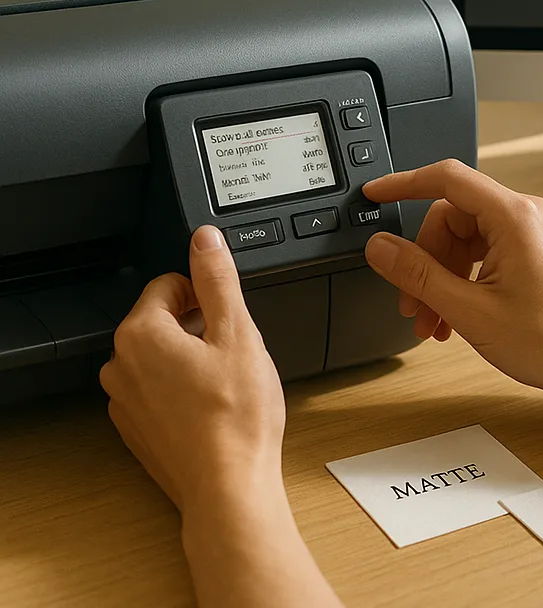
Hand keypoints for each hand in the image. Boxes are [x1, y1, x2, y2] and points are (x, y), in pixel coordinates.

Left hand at [99, 226, 285, 515]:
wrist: (229, 486)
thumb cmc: (236, 415)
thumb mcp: (238, 331)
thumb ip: (217, 278)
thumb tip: (205, 239)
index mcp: (140, 334)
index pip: (169, 284)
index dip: (206, 296)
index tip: (228, 319)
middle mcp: (120, 366)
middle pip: (163, 319)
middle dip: (199, 325)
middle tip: (233, 350)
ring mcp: (125, 402)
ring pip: (161, 355)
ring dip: (192, 357)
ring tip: (226, 380)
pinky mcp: (137, 429)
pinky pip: (158, 389)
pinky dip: (183, 389)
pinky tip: (213, 405)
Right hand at [362, 160, 542, 399]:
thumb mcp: (469, 310)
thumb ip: (418, 274)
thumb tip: (381, 248)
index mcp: (512, 216)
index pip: (446, 179)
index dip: (404, 184)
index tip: (375, 195)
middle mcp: (524, 215)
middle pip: (451, 218)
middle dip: (423, 261)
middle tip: (410, 303)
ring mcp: (530, 233)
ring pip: (464, 240)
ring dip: (440, 278)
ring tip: (431, 322)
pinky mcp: (533, 252)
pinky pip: (483, 253)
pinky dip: (461, 281)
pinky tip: (452, 319)